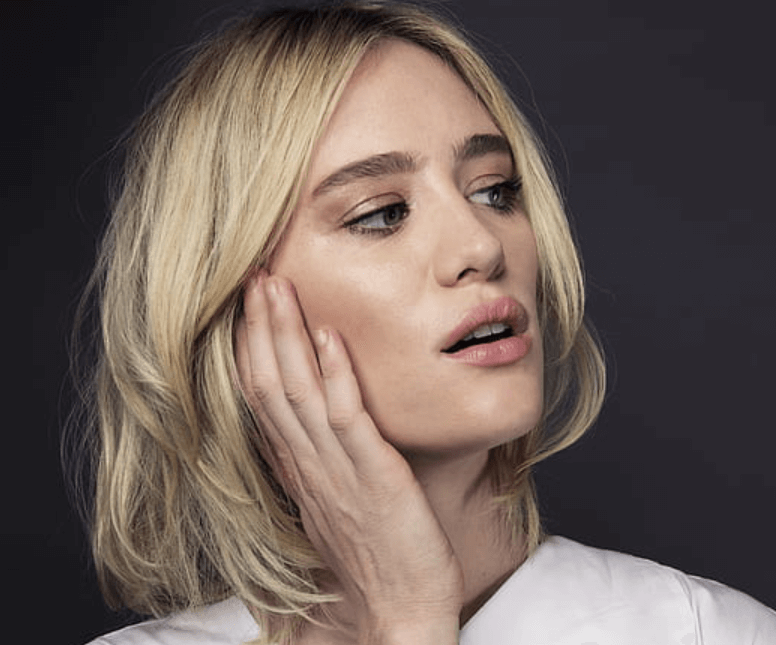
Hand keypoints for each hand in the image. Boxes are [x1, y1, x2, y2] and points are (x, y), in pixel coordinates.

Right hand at [236, 272, 462, 642]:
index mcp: (298, 470)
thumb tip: (287, 437)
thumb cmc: (374, 556)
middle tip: (254, 275)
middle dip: (260, 328)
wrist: (398, 612)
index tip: (248, 305)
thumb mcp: (330, 507)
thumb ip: (307, 468)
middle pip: (270, 385)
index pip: (262, 399)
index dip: (251, 348)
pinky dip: (335, 374)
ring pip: (298, 392)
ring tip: (276, 287)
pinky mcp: (372, 476)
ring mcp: (336, 469)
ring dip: (285, 336)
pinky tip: (329, 335)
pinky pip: (346, 419)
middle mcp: (307, 465)